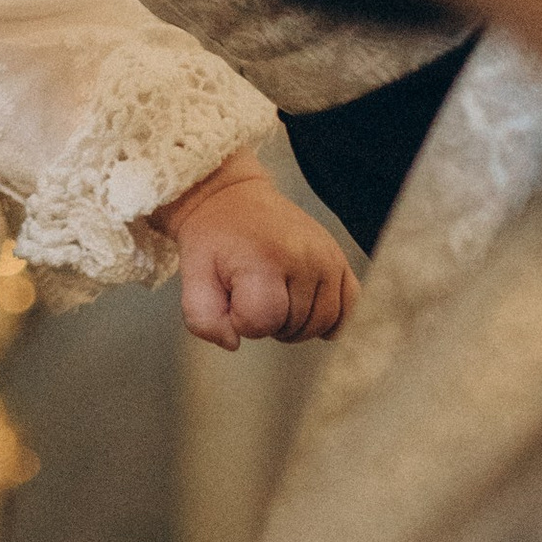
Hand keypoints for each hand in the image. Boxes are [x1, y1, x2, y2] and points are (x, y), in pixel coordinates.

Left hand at [159, 153, 355, 350]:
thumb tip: (234, 342)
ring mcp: (328, 258)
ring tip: (275, 298)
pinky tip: (306, 307)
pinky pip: (349, 308)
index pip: (261, 323)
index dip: (240, 321)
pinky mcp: (340, 259)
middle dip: (268, 323)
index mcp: (265, 260)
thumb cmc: (213, 241)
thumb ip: (203, 318)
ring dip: (296, 323)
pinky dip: (330, 318)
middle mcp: (304, 258)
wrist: (232, 198)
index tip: (231, 296)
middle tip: (252, 293)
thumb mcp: (192, 275)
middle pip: (294, 327)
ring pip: (322, 324)